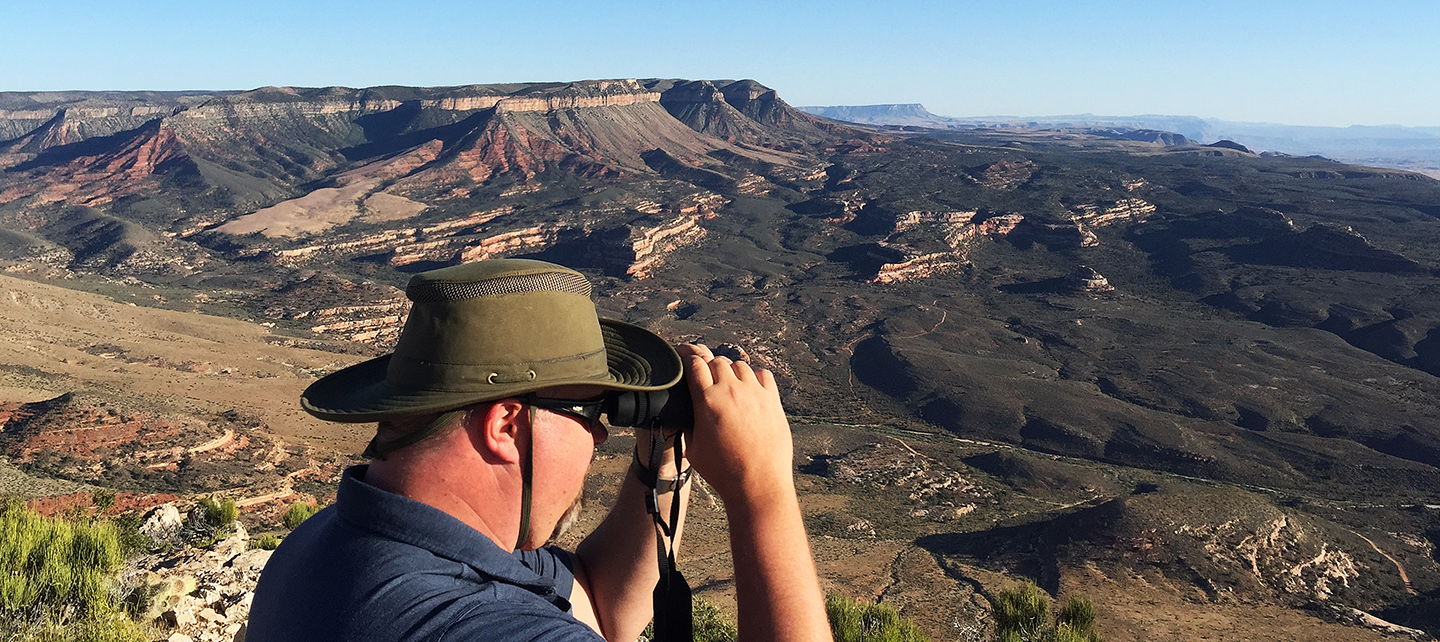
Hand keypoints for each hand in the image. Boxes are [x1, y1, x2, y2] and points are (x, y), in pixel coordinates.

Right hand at [677, 343, 794, 503]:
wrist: (757, 484)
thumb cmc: (723, 470)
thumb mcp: (693, 448)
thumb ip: (687, 423)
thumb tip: (684, 413)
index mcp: (707, 401)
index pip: (695, 364)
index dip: (689, 363)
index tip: (689, 368)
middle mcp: (731, 391)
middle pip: (717, 361)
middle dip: (710, 368)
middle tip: (710, 382)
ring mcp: (754, 393)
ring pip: (740, 365)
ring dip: (732, 372)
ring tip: (730, 387)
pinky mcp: (772, 400)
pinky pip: (763, 374)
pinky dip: (754, 377)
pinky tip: (751, 390)